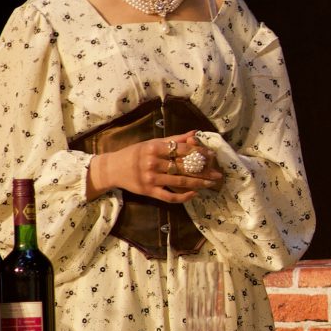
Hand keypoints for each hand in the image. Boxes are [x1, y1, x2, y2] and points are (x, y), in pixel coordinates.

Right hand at [90, 132, 224, 203]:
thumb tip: (195, 133)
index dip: (199, 152)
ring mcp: (151, 178)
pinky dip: (184, 197)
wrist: (112, 169)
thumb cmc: (135, 153)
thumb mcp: (152, 143)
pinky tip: (194, 194)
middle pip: (183, 167)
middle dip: (203, 171)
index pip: (181, 150)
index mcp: (154, 148)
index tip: (211, 155)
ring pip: (180, 182)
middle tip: (217, 174)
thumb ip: (174, 139)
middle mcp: (152, 163)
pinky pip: (170, 197)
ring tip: (211, 183)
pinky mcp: (149, 191)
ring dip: (198, 184)